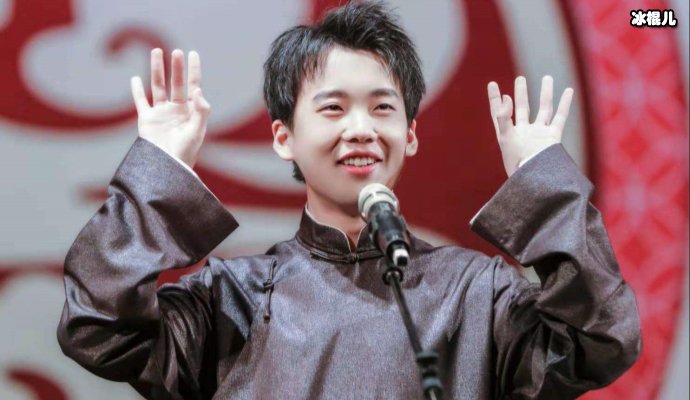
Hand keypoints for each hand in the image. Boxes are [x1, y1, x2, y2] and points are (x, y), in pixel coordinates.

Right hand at [131, 48, 210, 167]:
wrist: (167, 166)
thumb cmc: (186, 152)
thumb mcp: (197, 130)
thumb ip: (201, 110)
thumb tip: (197, 90)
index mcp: (191, 111)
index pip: (193, 86)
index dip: (193, 70)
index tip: (193, 54)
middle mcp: (176, 109)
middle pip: (176, 83)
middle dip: (176, 67)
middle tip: (176, 52)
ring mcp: (161, 113)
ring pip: (158, 87)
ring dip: (157, 70)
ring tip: (156, 52)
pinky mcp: (146, 119)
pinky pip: (141, 101)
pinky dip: (137, 90)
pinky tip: (135, 78)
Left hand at [487, 76, 572, 176]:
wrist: (535, 179)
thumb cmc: (517, 163)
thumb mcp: (505, 138)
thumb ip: (503, 117)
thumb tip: (506, 97)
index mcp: (507, 133)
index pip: (499, 112)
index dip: (495, 98)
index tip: (492, 83)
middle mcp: (523, 132)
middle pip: (521, 107)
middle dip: (521, 93)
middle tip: (520, 78)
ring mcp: (538, 133)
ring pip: (543, 108)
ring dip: (545, 93)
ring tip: (547, 77)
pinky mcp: (553, 136)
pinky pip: (560, 117)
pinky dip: (564, 104)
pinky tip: (568, 91)